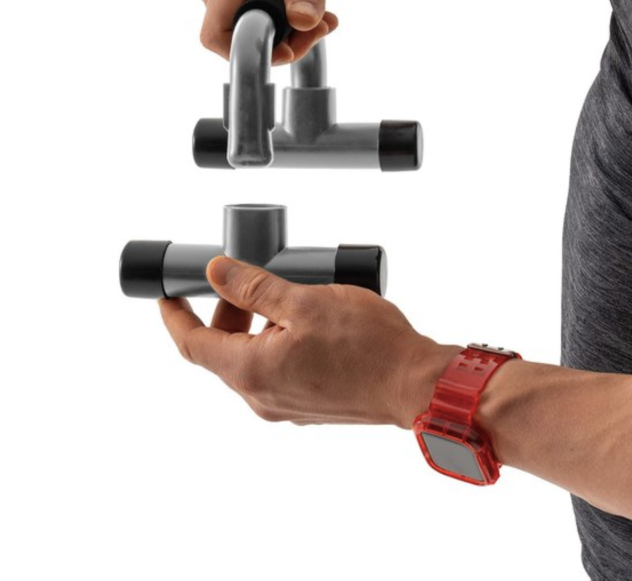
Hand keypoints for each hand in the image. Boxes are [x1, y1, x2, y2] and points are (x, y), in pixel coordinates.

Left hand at [159, 257, 460, 427]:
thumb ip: (255, 287)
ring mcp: (286, 405)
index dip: (174, 316)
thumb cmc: (368, 345)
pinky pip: (277, 371)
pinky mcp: (309, 405)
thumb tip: (217, 272)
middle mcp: (262, 397)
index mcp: (252, 372)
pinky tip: (307, 323)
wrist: (416, 383)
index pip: (192, 345)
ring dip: (255, 327)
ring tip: (286, 296)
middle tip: (244, 280)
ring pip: (252, 361)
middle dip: (225, 314)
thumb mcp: (305, 301)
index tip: (167, 295)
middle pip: (223, 353)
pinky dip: (277, 344)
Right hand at [191, 0, 353, 61]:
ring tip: (321, 14)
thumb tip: (302, 22)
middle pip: (235, 37)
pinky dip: (279, 23)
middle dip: (283, 42)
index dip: (251, 53)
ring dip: (286, 34)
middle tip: (323, 25)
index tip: (293, 49)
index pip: (216, 35)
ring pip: (242, 31)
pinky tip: (305, 7)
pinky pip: (245, 18)